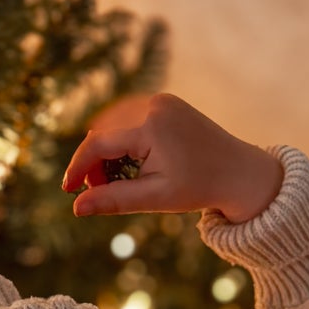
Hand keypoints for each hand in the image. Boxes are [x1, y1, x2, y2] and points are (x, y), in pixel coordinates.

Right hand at [61, 91, 282, 221]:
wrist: (241, 172)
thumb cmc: (201, 187)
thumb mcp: (155, 198)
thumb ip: (114, 199)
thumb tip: (76, 208)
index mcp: (151, 127)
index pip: (99, 143)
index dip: (79, 167)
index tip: (67, 189)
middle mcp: (154, 105)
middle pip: (105, 132)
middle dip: (94, 162)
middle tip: (97, 190)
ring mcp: (162, 100)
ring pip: (115, 125)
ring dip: (107, 151)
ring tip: (114, 180)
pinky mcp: (167, 102)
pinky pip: (131, 119)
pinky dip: (123, 140)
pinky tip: (131, 164)